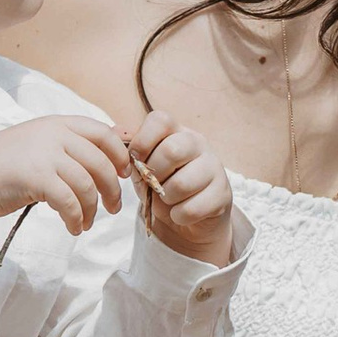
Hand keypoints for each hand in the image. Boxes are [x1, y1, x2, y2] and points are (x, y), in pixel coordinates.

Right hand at [0, 114, 130, 233]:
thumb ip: (68, 147)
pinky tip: (73, 227)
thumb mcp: (38, 146)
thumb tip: (108, 153)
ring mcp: (44, 154)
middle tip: (112, 207)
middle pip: (100, 161)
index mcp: (56, 123)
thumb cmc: (2, 166)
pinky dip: (76, 218)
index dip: (119, 155)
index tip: (123, 174)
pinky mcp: (36, 177)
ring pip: (87, 184)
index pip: (102, 132)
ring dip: (92, 209)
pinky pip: (70, 202)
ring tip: (86, 223)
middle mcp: (53, 134)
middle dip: (112, 188)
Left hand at [123, 110, 233, 262]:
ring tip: (168, 200)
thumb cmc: (162, 184)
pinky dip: (178, 216)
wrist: (188, 216)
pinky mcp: (222, 194)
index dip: (142, 140)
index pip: (160, 120)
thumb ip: (129, 150)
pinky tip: (180, 213)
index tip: (136, 160)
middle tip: (153, 185)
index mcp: (176, 131)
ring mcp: (214, 167)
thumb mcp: (142, 166)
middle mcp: (198, 143)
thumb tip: (115, 131)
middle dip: (154, 174)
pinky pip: (192, 208)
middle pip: (172, 151)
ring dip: (166, 199)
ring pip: (182, 183)